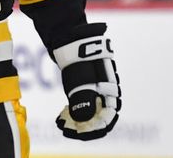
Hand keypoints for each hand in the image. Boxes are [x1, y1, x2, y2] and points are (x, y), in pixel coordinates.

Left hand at [52, 23, 120, 140]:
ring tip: (62, 124)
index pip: (109, 117)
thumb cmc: (78, 58)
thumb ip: (83, 100)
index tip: (79, 134)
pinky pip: (83, 102)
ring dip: (78, 120)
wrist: (70, 38)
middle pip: (99, 116)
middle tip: (67, 129)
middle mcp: (107, 90)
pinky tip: (61, 115)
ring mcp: (96, 87)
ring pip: (90, 110)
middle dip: (84, 126)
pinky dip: (74, 111)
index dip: (95, 129)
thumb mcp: (80, 80)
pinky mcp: (85, 84)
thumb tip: (82, 121)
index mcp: (110, 90)